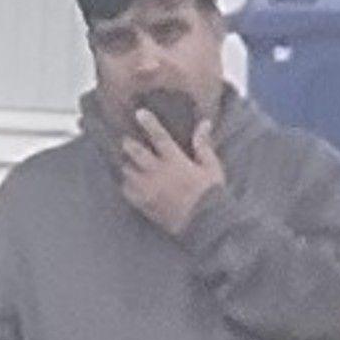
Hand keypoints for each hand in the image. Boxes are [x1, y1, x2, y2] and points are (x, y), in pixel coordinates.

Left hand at [120, 109, 222, 236]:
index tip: (139, 113)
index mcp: (176, 162)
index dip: (149, 123)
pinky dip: (127, 185)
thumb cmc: (211, 195)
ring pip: (128, 172)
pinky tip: (131, 183)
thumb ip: (203, 145)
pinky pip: (127, 192)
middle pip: (135, 153)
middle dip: (129, 144)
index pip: (159, 137)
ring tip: (129, 163)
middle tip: (126, 141)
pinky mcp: (144, 204)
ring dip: (127, 165)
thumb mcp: (212, 168)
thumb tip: (204, 123)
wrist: (205, 225)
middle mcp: (159, 174)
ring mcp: (149, 190)